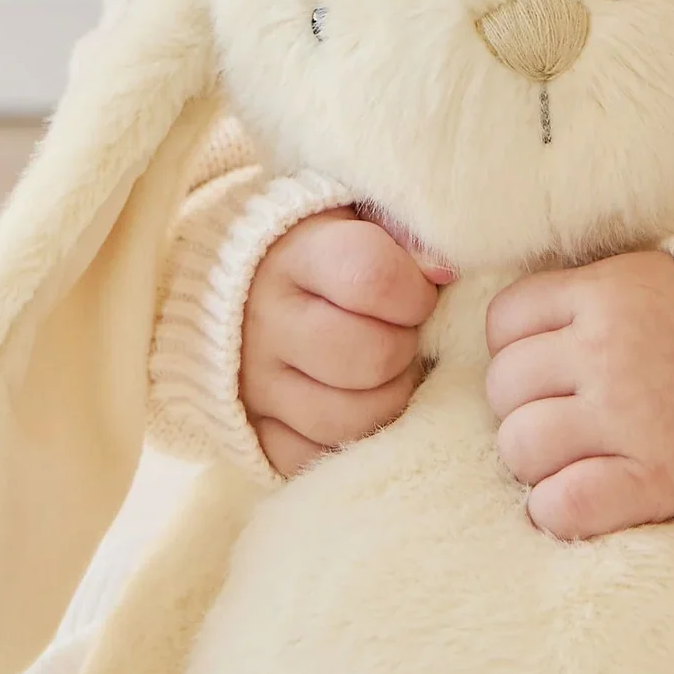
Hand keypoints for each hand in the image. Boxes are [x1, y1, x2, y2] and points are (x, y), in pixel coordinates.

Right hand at [241, 209, 443, 476]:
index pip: (372, 278)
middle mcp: (265, 321)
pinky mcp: (251, 430)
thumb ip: (402, 228)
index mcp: (294, 255)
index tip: (417, 295)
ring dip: (387, 400)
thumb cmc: (318, 246)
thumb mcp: (354, 214)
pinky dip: (346, 442)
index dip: (415, 293)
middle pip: (370, 357)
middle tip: (399, 337)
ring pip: (350, 419)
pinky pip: (313, 459)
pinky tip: (352, 405)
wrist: (229, 284)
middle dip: (404, 350)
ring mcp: (255, 383)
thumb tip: (444, 271)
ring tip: (382, 374)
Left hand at [486, 250, 673, 539]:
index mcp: (609, 293)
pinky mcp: (656, 480)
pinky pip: (562, 505)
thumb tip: (510, 325)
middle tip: (566, 414)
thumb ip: (584, 293)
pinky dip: (554, 510)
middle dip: (524, 404)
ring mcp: (631, 418)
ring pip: (520, 446)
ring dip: (535, 461)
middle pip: (504, 386)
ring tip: (573, 456)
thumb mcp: (649, 279)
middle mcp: (611, 351)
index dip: (517, 347)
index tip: (550, 363)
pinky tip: (575, 498)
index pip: (505, 321)